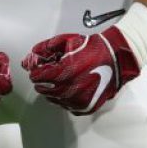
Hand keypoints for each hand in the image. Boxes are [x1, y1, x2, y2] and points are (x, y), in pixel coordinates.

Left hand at [22, 26, 140, 115]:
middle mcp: (71, 89)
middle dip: (42, 80)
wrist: (116, 58)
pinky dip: (64, 98)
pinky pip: (66, 106)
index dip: (36, 70)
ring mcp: (79, 101)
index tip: (39, 67)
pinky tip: (69, 88)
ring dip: (52, 90)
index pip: (37, 77)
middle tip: (49, 72)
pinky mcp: (86, 107)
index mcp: (65, 71)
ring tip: (60, 79)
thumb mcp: (67, 41)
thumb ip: (45, 47)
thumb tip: (30, 57)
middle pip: (43, 89)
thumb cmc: (93, 48)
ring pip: (53, 99)